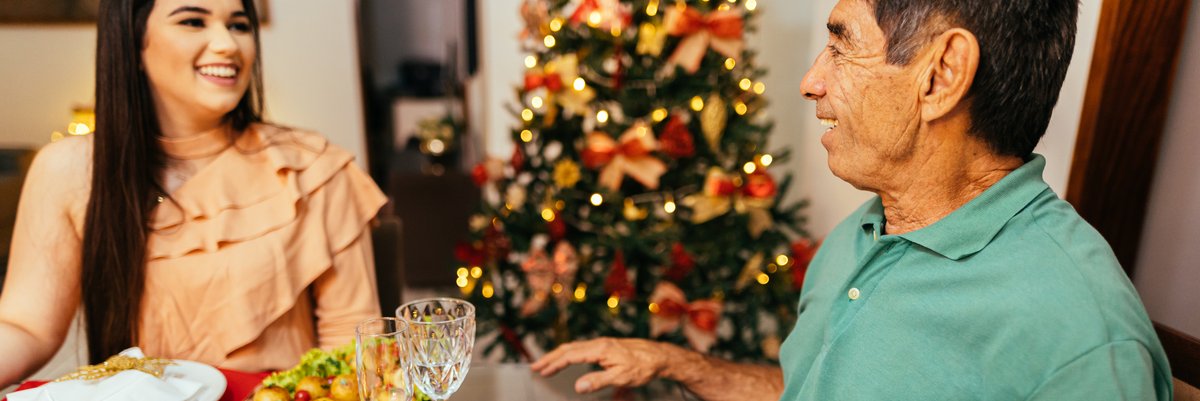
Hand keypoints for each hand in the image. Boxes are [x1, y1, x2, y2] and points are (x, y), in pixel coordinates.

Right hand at [530, 337, 679, 393]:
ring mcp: (602, 344)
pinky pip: (581, 349)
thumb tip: (577, 386)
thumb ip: (598, 381)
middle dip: (550, 358)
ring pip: (574, 347)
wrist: (660, 356)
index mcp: (600, 349)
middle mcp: (599, 344)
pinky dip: (569, 354)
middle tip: (534, 368)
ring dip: (558, 356)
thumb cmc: (643, 367)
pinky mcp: (606, 347)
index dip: (554, 364)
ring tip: (545, 364)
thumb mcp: (621, 377)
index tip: (540, 372)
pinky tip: (567, 360)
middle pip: (568, 349)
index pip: (570, 356)